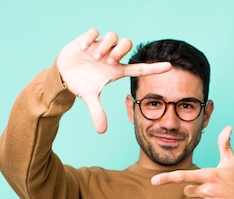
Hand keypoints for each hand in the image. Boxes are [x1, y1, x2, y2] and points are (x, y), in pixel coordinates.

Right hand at [56, 28, 171, 133]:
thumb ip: (97, 112)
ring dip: (105, 46)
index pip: (139, 67)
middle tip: (108, 62)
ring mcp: (100, 46)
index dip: (154, 68)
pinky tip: (84, 48)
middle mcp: (111, 55)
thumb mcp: (89, 97)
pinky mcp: (87, 39)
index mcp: (116, 70)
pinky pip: (94, 31)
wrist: (64, 74)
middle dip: (119, 51)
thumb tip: (101, 131)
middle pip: (127, 44)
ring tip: (94, 58)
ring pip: (113, 36)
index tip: (170, 67)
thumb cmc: (82, 83)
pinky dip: (90, 38)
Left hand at [151, 126, 233, 198]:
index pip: (183, 176)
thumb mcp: (231, 162)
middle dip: (196, 190)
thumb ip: (224, 145)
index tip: (153, 181)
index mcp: (209, 175)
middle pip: (187, 191)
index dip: (166, 178)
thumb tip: (228, 127)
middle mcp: (209, 189)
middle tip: (212, 189)